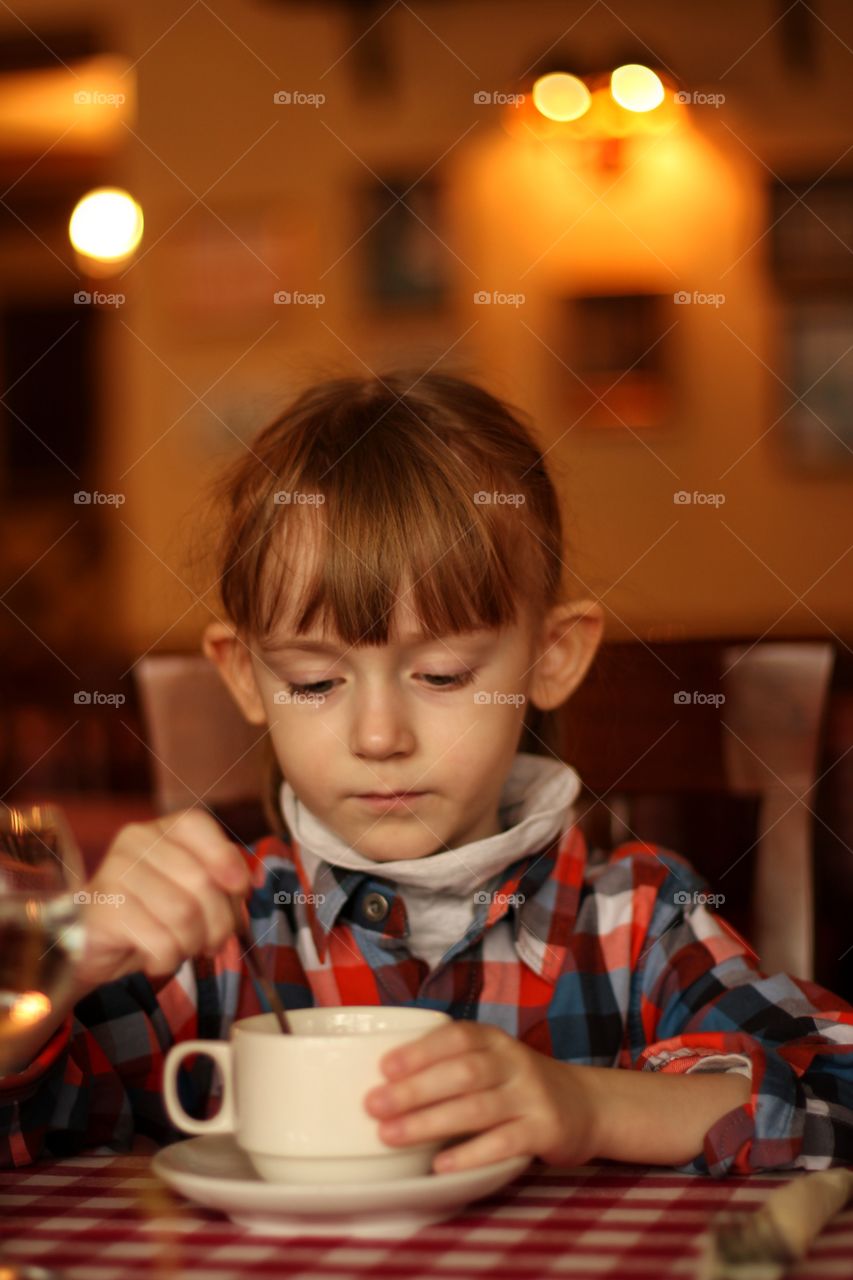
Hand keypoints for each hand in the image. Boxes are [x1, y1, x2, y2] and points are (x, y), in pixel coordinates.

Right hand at [75, 809, 250, 991]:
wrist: (97, 947)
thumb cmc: (154, 914)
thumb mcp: (194, 891)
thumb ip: (221, 880)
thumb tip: (243, 885)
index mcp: (160, 829)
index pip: (197, 825)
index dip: (227, 858)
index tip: (240, 890)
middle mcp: (133, 841)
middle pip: (200, 879)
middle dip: (218, 921)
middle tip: (212, 941)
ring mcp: (113, 873)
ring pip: (182, 913)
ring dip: (192, 943)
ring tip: (183, 949)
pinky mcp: (102, 912)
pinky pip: (158, 941)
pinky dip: (168, 959)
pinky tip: (158, 959)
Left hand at [363, 1020, 598, 1173]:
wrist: (587, 1106)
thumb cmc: (519, 1085)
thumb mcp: (493, 1061)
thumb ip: (453, 1065)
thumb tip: (384, 1083)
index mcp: (495, 1040)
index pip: (457, 1036)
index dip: (420, 1050)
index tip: (383, 1067)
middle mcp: (514, 1062)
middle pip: (462, 1072)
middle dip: (415, 1089)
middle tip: (373, 1105)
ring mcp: (531, 1096)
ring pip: (477, 1107)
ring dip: (430, 1122)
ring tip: (391, 1135)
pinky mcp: (546, 1130)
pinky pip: (505, 1142)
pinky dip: (470, 1154)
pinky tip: (440, 1165)